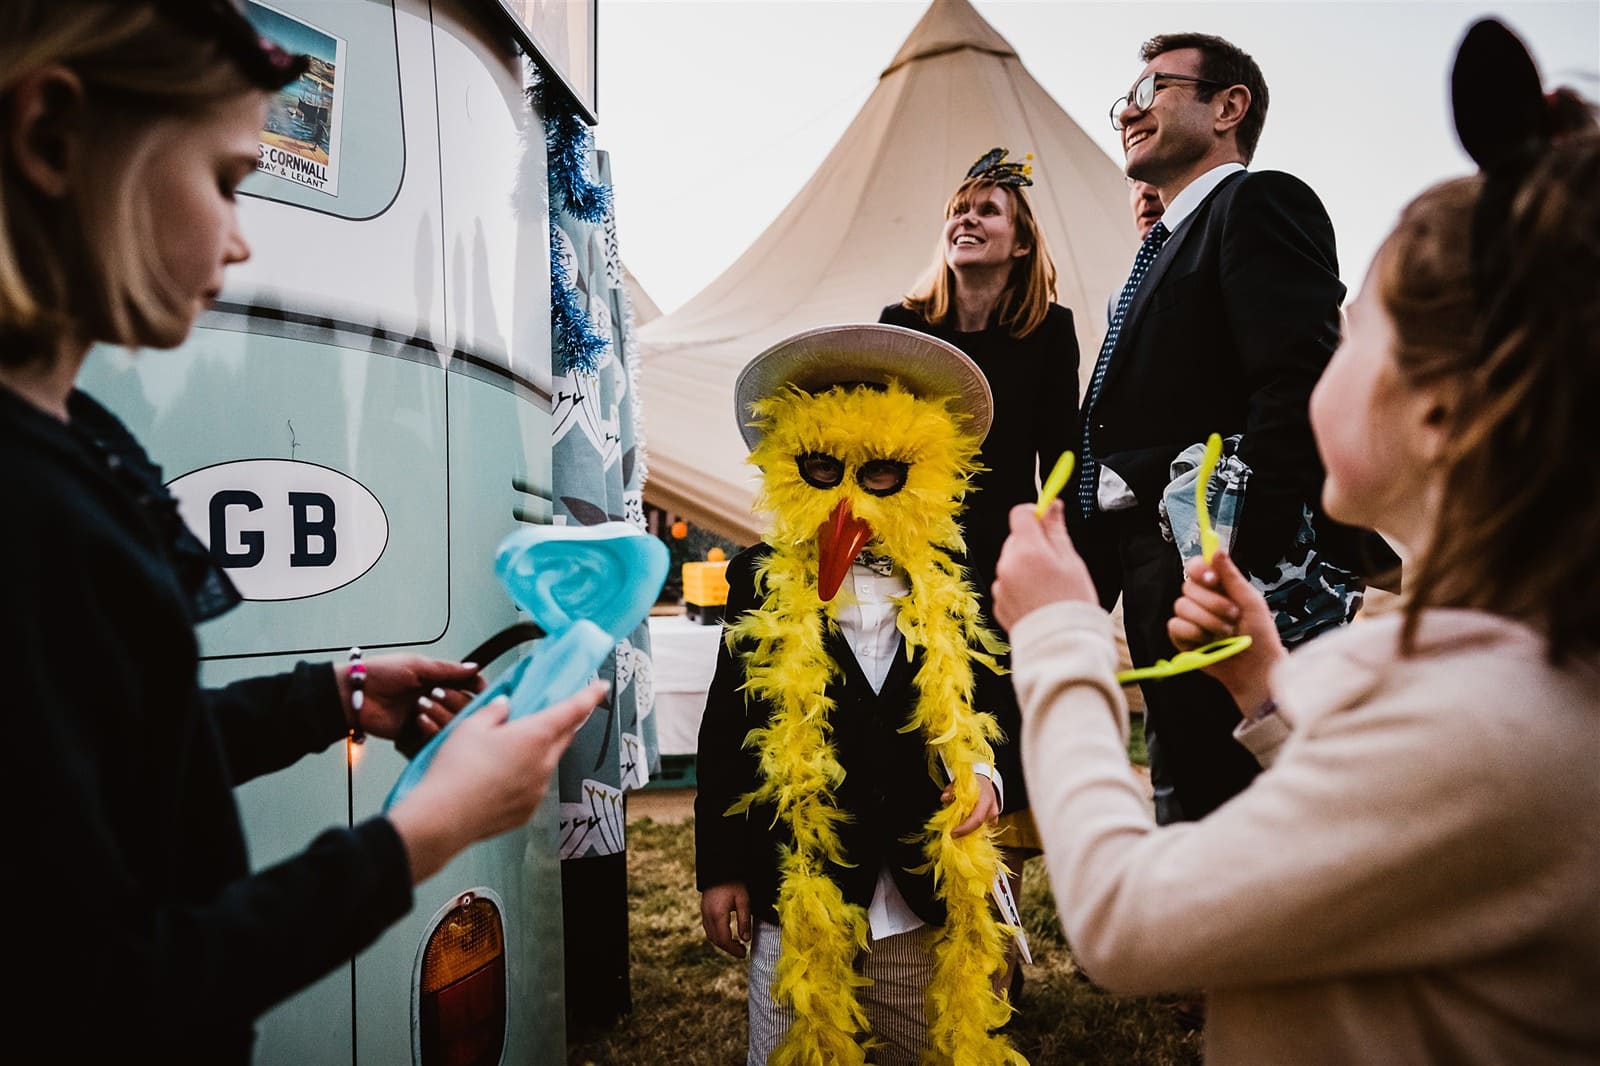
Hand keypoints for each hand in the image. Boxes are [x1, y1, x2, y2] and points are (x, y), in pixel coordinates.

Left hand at [338, 654, 485, 741]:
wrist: (354, 696)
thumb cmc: (380, 674)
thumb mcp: (416, 665)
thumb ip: (448, 669)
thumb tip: (476, 667)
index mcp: (437, 679)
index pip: (468, 685)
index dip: (478, 688)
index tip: (483, 691)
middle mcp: (436, 699)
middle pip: (465, 705)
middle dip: (455, 700)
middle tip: (435, 694)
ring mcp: (427, 717)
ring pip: (453, 723)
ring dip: (441, 713)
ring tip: (420, 706)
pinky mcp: (416, 734)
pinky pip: (436, 737)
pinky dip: (431, 728)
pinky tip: (418, 720)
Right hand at [387, 680, 603, 881]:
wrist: (443, 818)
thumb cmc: (456, 771)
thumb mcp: (470, 726)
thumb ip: (493, 712)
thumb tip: (504, 708)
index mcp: (535, 736)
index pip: (572, 710)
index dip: (590, 696)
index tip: (601, 687)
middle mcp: (543, 763)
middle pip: (563, 737)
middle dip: (562, 724)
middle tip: (551, 714)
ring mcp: (538, 790)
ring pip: (547, 763)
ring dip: (538, 752)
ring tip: (508, 750)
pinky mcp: (527, 811)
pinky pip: (533, 787)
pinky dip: (524, 777)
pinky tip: (500, 777)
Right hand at [700, 882, 750, 958]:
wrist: (720, 867)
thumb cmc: (734, 882)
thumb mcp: (743, 900)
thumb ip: (744, 921)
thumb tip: (746, 940)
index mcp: (717, 914)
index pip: (724, 940)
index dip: (733, 950)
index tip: (744, 953)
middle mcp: (707, 915)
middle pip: (716, 940)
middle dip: (728, 948)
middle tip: (742, 951)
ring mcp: (704, 912)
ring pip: (710, 935)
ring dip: (722, 943)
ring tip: (736, 944)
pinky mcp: (704, 909)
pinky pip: (708, 928)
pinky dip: (717, 935)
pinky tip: (727, 934)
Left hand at [944, 774, 1000, 837]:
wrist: (986, 782)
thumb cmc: (973, 783)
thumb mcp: (960, 782)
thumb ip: (952, 789)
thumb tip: (944, 798)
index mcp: (986, 799)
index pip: (977, 819)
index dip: (965, 829)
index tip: (953, 833)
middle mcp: (992, 810)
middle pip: (977, 828)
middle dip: (963, 832)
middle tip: (952, 830)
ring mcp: (994, 817)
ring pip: (978, 831)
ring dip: (967, 831)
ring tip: (957, 824)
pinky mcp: (992, 822)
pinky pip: (981, 830)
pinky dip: (971, 829)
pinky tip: (963, 824)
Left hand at [991, 500, 1096, 631]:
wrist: (1062, 645)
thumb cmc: (1071, 604)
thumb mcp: (1071, 561)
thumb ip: (1056, 530)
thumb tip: (1051, 506)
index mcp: (1027, 551)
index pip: (1020, 514)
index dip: (1034, 513)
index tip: (1046, 521)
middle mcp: (1007, 566)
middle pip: (1015, 539)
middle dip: (1033, 544)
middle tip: (1055, 562)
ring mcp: (1000, 586)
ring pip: (1011, 562)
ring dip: (1026, 565)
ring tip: (1048, 585)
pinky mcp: (998, 603)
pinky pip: (1008, 583)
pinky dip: (1020, 585)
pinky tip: (1038, 598)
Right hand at [1166, 550, 1284, 712]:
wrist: (1256, 668)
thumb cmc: (1259, 636)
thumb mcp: (1251, 601)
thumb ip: (1232, 577)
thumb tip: (1216, 551)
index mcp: (1218, 589)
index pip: (1196, 568)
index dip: (1199, 569)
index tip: (1213, 579)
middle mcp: (1202, 602)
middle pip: (1188, 587)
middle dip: (1213, 603)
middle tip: (1233, 615)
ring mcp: (1190, 620)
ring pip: (1181, 606)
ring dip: (1207, 621)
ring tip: (1225, 633)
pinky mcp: (1182, 639)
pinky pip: (1175, 626)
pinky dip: (1192, 633)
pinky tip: (1207, 642)